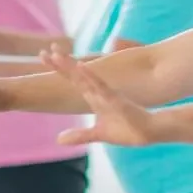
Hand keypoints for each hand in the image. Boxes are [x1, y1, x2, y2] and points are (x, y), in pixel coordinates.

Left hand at [41, 48, 159, 146]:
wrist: (150, 133)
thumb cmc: (127, 130)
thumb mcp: (99, 134)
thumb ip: (80, 135)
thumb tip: (58, 140)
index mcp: (94, 98)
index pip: (72, 80)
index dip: (58, 68)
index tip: (43, 56)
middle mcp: (99, 93)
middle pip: (75, 75)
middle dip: (60, 63)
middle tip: (42, 51)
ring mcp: (107, 95)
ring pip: (86, 78)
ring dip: (71, 66)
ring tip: (57, 54)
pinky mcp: (117, 101)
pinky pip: (102, 87)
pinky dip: (91, 77)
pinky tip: (82, 67)